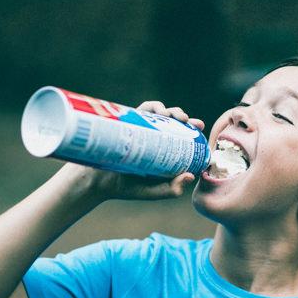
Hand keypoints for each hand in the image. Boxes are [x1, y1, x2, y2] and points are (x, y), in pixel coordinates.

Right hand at [61, 101, 205, 202]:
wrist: (98, 181)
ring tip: (174, 116)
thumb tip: (190, 175)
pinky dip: (152, 107)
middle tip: (187, 121)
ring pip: (159, 113)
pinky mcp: (127, 123)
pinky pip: (142, 110)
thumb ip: (172, 189)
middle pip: (172, 121)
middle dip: (183, 116)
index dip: (192, 129)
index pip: (181, 136)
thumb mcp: (153, 191)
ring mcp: (140, 129)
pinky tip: (159, 111)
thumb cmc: (126, 188)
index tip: (199, 127)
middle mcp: (153, 138)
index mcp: (162, 151)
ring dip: (170, 109)